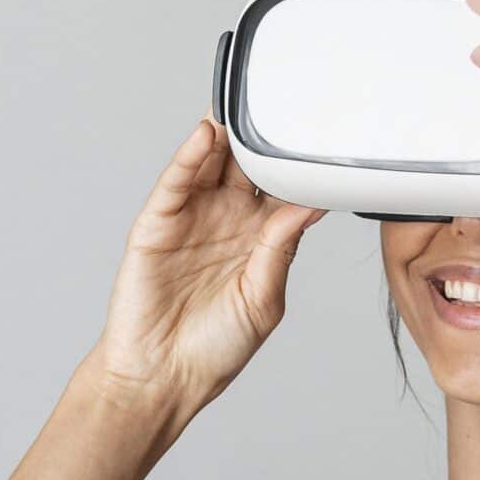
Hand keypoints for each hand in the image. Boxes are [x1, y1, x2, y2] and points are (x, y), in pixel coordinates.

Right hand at [85, 116, 324, 412]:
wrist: (164, 376)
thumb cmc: (215, 348)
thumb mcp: (263, 299)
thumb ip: (281, 250)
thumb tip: (310, 207)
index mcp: (262, 239)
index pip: (283, 190)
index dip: (299, 165)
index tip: (322, 138)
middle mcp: (228, 222)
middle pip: (247, 167)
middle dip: (261, 136)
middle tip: (282, 102)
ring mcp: (192, 219)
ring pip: (211, 165)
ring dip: (225, 134)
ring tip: (243, 103)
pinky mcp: (157, 224)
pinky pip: (175, 182)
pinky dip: (188, 157)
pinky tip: (205, 136)